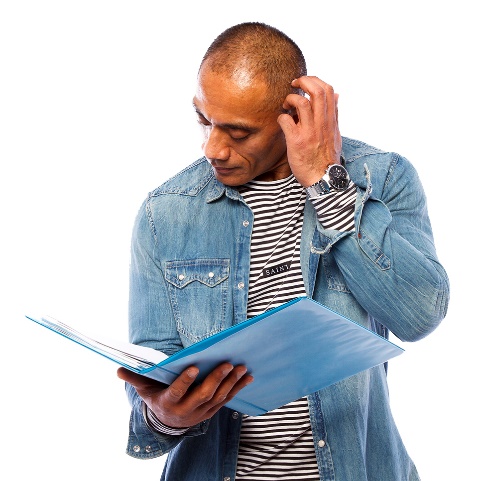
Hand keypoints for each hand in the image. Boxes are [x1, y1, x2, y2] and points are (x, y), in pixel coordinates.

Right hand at [117, 363, 252, 427]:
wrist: (167, 423)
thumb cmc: (156, 398)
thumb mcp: (145, 390)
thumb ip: (135, 378)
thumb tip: (118, 370)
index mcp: (169, 403)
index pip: (177, 392)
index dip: (184, 381)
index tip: (193, 367)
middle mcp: (186, 410)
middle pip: (203, 395)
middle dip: (216, 379)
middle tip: (227, 363)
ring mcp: (201, 413)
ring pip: (218, 398)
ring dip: (231, 383)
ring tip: (241, 368)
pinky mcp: (211, 412)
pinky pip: (226, 400)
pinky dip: (237, 388)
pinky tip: (247, 377)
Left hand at [277, 76, 341, 186]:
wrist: (323, 179)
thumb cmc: (327, 157)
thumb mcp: (336, 134)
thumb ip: (334, 114)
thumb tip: (337, 94)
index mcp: (331, 120)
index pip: (328, 90)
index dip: (315, 80)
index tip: (305, 83)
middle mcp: (322, 124)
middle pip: (316, 91)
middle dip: (303, 81)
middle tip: (293, 84)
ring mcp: (309, 132)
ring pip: (301, 103)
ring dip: (291, 99)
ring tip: (287, 105)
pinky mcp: (296, 141)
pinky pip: (286, 120)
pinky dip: (281, 117)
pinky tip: (282, 122)